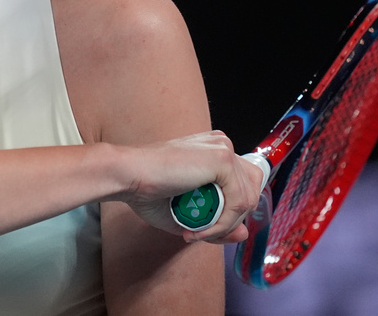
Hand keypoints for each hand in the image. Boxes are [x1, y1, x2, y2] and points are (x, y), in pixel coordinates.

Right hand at [114, 131, 264, 243]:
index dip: (229, 211)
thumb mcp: (188, 213)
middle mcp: (221, 145)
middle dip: (230, 218)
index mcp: (213, 150)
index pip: (242, 185)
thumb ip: (218, 223)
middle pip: (251, 190)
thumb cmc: (147, 190)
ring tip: (195, 231)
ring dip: (223, 225)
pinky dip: (220, 223)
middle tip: (200, 230)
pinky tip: (197, 229)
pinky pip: (237, 202)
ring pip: (246, 199)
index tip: (202, 227)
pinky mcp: (222, 159)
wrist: (127, 175)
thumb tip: (243, 233)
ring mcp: (223, 150)